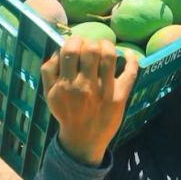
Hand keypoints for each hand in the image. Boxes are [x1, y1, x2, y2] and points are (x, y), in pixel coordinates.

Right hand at [40, 36, 138, 165]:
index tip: (77, 44)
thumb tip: (60, 48)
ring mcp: (104, 91)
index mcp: (65, 84)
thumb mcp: (49, 94)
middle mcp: (85, 86)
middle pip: (91, 49)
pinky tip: (128, 55)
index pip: (70, 50)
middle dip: (91, 42)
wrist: (83, 139)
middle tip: (91, 47)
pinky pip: (130, 73)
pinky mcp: (120, 97)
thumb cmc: (66, 112)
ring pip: (109, 56)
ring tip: (105, 48)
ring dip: (108, 46)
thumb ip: (49, 70)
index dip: (75, 40)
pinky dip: (132, 59)